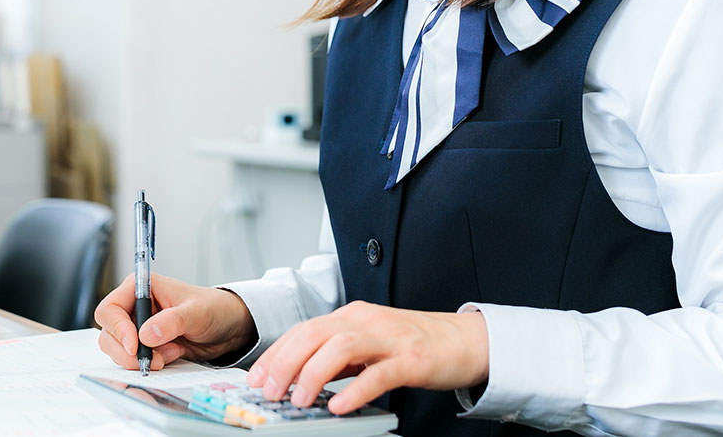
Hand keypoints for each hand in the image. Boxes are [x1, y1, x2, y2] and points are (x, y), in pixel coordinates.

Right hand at [92, 272, 256, 370]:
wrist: (227, 327)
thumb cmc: (213, 308)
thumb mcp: (196, 312)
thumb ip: (172, 321)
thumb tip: (145, 335)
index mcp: (140, 288)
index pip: (110, 309)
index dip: (117, 329)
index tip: (135, 345)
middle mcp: (135, 307)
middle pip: (109, 334)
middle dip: (128, 351)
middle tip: (152, 360)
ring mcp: (137, 328)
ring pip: (118, 350)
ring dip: (141, 359)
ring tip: (171, 353)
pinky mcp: (145, 346)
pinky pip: (134, 360)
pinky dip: (150, 363)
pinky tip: (173, 355)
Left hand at [245, 302, 488, 415]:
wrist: (466, 340)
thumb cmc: (415, 344)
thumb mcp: (369, 343)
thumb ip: (339, 355)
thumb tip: (300, 379)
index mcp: (352, 315)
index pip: (303, 329)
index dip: (276, 353)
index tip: (256, 378)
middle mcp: (366, 321)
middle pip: (314, 333)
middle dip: (285, 362)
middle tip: (269, 392)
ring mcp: (389, 338)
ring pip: (340, 347)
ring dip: (313, 374)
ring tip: (298, 400)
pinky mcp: (411, 359)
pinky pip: (378, 373)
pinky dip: (354, 390)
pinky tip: (338, 406)